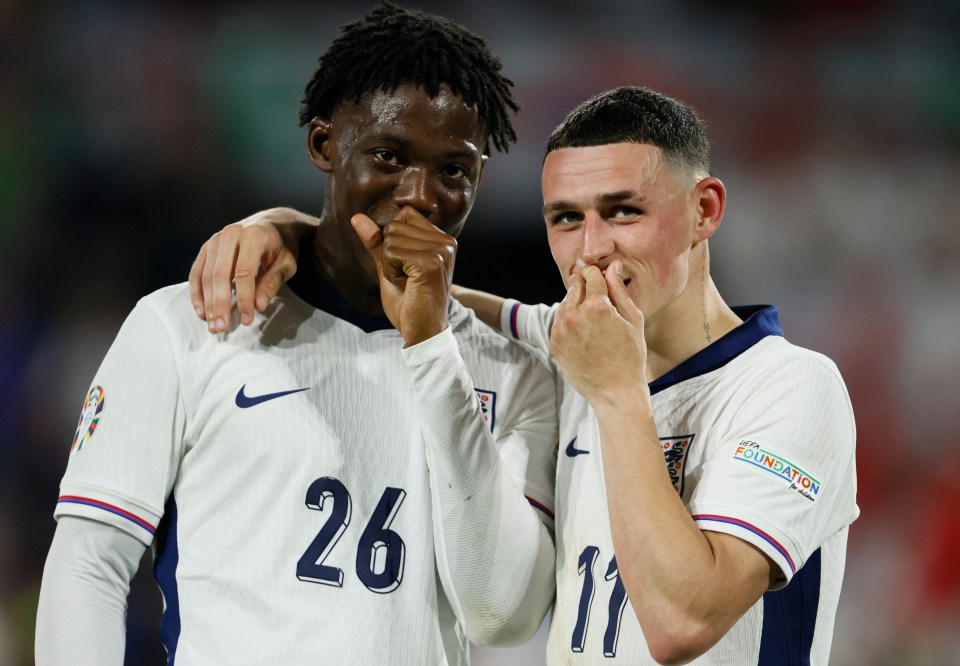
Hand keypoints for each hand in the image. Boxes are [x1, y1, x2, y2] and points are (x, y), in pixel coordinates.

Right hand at [188, 208, 313, 332]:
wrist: (273, 223)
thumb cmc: (282, 246)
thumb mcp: (287, 263)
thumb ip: (273, 282)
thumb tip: (259, 306)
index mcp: (253, 236)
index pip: (244, 273)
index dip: (244, 299)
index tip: (246, 320)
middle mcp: (230, 234)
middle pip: (220, 275)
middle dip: (220, 304)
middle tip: (221, 328)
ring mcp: (215, 240)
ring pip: (206, 275)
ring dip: (207, 303)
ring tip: (212, 325)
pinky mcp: (207, 247)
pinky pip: (196, 272)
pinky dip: (197, 293)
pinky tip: (202, 312)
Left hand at [351, 207, 455, 345]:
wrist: (423, 332)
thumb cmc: (409, 302)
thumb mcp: (389, 267)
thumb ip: (376, 242)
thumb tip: (356, 217)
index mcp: (442, 239)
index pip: (404, 214)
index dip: (393, 239)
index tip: (407, 266)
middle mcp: (446, 241)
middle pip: (395, 225)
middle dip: (390, 253)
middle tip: (407, 278)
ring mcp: (441, 251)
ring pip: (390, 239)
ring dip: (390, 264)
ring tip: (408, 282)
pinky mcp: (431, 262)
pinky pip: (391, 253)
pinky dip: (391, 272)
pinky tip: (407, 286)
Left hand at [549, 261, 646, 402]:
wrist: (615, 391)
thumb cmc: (631, 356)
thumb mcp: (633, 320)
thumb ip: (619, 290)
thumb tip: (612, 266)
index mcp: (597, 306)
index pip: (591, 275)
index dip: (596, 272)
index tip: (598, 274)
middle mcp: (574, 315)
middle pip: (574, 286)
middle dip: (584, 285)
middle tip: (595, 293)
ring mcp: (561, 330)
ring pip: (564, 303)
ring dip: (575, 302)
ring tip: (591, 315)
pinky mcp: (554, 343)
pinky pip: (558, 322)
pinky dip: (568, 320)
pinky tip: (582, 330)